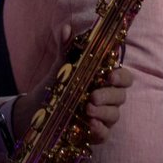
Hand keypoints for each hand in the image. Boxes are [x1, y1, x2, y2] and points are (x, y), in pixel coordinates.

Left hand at [12, 25, 133, 145]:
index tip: (110, 76)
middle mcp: (108, 98)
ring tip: (87, 109)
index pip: (124, 78)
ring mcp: (103, 116)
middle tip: (92, 96)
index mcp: (103, 80)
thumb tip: (67, 28)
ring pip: (114, 115)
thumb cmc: (56, 85)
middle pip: (121, 96)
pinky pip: (105, 134)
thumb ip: (66, 49)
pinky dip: (100, 130)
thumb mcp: (60, 68)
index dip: (121, 77)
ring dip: (103, 113)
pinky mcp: (96, 133)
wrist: (37, 110)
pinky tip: (90, 125)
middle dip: (109, 96)